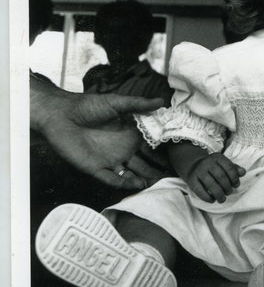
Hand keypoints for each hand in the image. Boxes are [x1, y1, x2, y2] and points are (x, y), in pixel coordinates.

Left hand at [30, 78, 164, 189]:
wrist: (61, 115)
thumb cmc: (88, 106)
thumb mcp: (116, 102)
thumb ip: (138, 105)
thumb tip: (161, 102)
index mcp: (130, 134)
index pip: (150, 146)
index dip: (163, 151)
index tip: (180, 155)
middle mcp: (123, 149)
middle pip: (144, 162)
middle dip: (158, 169)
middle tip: (174, 175)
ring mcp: (110, 160)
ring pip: (131, 173)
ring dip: (144, 178)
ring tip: (159, 183)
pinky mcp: (96, 169)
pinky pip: (113, 179)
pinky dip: (125, 183)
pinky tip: (138, 184)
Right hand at [179, 152, 244, 202]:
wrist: (193, 165)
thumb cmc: (213, 167)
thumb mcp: (223, 164)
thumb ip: (234, 168)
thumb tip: (243, 173)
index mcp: (217, 157)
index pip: (229, 167)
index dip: (235, 178)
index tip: (236, 185)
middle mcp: (207, 163)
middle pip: (221, 176)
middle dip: (227, 187)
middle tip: (229, 192)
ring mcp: (198, 171)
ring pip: (211, 185)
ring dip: (219, 194)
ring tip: (222, 199)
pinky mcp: (191, 180)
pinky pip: (200, 191)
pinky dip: (208, 198)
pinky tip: (212, 200)